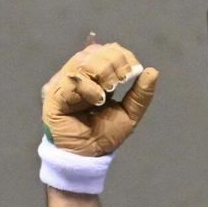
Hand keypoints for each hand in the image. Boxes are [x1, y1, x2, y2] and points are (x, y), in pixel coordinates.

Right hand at [41, 35, 159, 157]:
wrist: (86, 156)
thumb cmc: (104, 135)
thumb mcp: (129, 114)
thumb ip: (140, 94)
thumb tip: (153, 71)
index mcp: (97, 75)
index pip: (108, 50)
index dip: (122, 55)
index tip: (133, 71)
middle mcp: (80, 74)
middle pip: (96, 51)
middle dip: (114, 62)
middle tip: (120, 82)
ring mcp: (66, 82)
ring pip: (84, 60)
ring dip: (102, 72)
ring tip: (108, 91)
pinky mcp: (55, 93)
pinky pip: (72, 80)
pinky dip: (89, 87)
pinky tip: (97, 100)